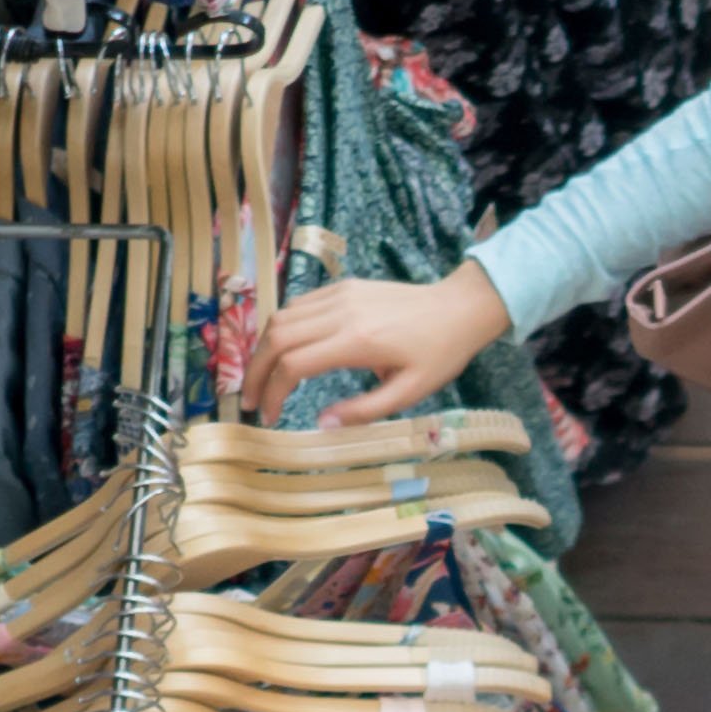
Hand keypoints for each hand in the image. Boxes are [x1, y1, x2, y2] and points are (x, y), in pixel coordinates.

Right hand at [244, 271, 513, 424]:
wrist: (459, 308)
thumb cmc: (439, 354)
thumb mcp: (409, 392)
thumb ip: (364, 411)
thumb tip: (321, 425)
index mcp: (357, 342)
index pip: (294, 365)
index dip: (274, 393)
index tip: (270, 416)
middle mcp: (341, 313)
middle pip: (276, 338)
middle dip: (255, 371)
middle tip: (251, 400)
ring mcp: (340, 295)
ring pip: (281, 317)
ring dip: (263, 348)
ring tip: (262, 378)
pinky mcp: (343, 286)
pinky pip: (299, 304)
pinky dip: (282, 328)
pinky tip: (283, 350)